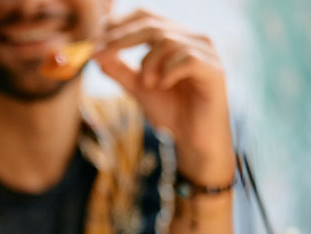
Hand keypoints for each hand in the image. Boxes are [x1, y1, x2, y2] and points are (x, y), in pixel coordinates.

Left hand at [95, 9, 234, 185]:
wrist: (194, 140)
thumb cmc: (171, 111)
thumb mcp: (138, 87)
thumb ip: (119, 70)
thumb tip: (95, 54)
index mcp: (176, 38)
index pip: (146, 16)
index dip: (120, 23)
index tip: (97, 36)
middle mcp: (193, 39)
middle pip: (152, 25)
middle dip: (121, 39)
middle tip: (102, 54)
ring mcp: (207, 52)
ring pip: (167, 41)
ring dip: (148, 63)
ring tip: (146, 84)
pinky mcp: (214, 70)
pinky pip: (186, 59)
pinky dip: (168, 71)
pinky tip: (163, 85)